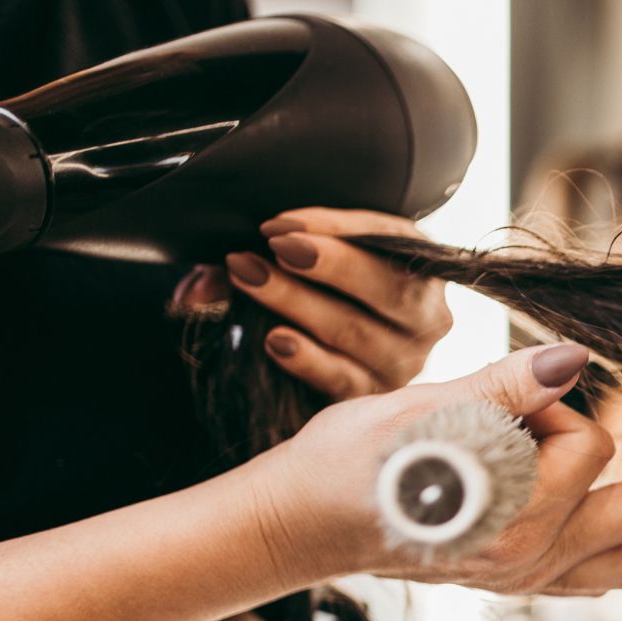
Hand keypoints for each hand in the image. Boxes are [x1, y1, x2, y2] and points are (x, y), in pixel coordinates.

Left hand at [175, 209, 454, 398]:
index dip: (337, 228)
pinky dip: (306, 358)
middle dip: (330, 263)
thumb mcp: (313, 266)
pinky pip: (341, 378)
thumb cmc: (333, 298)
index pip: (389, 239)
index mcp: (422, 270)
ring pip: (355, 330)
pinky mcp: (374, 397)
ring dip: (298, 302)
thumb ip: (265, 260)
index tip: (281, 223)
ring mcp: (405, 361)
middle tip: (277, 246)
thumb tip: (194, 288)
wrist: (349, 362)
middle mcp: (427, 318)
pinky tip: (273, 340)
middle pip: (388, 288)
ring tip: (249, 277)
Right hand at [247, 342, 621, 596]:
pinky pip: (607, 571)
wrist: (296, 525)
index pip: (587, 448)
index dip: (560, 403)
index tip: (522, 388)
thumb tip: (572, 362)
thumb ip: (502, 386)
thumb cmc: (344, 463)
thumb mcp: (418, 407)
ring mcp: (526, 580)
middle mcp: (526, 563)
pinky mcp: (521, 581)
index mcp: (505, 521)